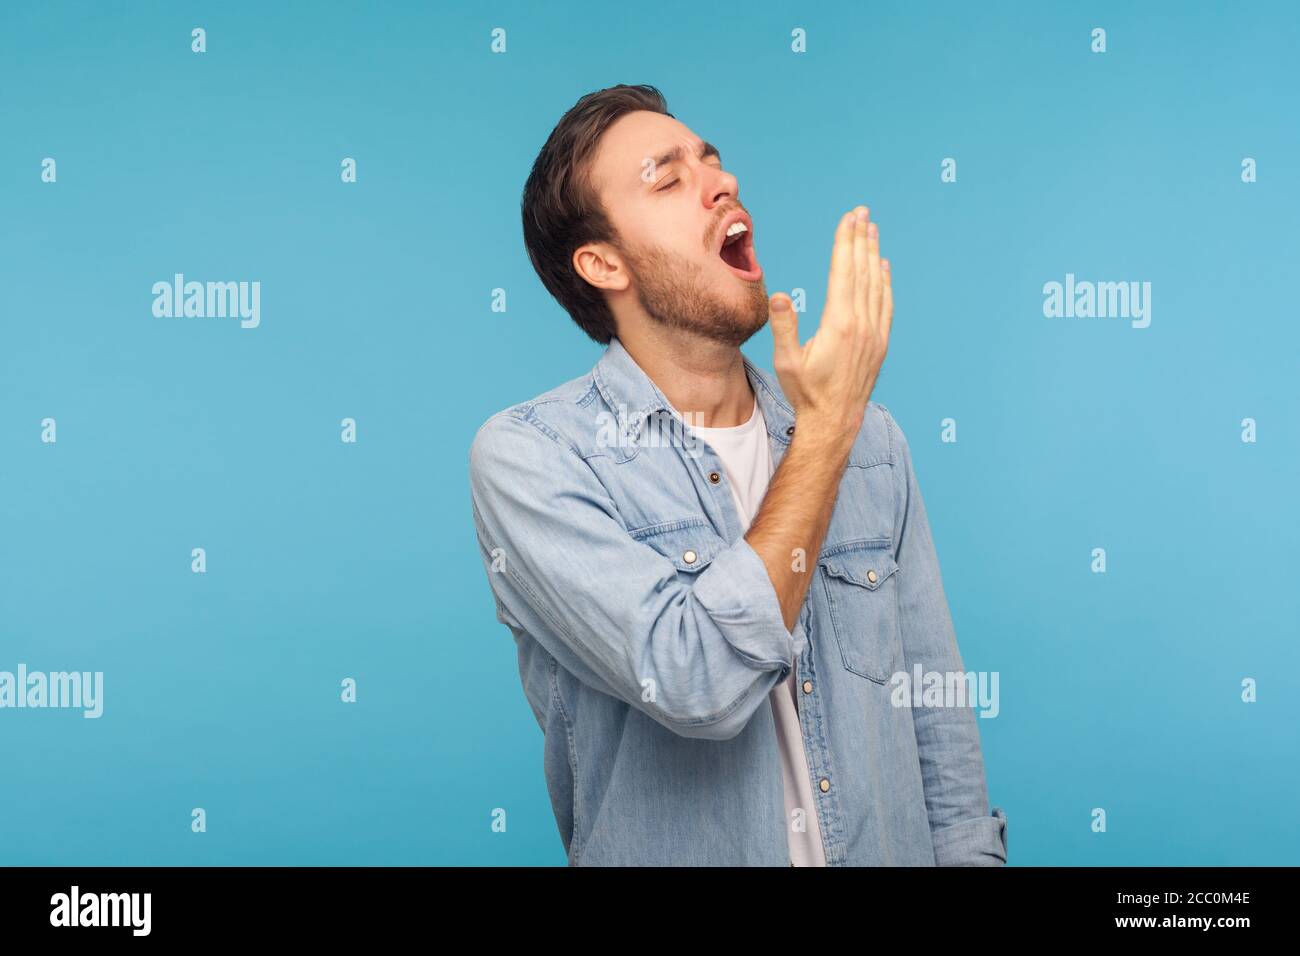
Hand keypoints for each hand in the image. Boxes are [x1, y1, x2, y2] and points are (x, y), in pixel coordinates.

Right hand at [768, 206, 892, 445]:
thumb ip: (785, 327)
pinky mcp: (880, 342)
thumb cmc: (806, 392)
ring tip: (873, 230)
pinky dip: (885, 281)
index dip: (845, 242)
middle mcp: (861, 324)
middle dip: (861, 239)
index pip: (843, 272)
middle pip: (862, 271)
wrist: (835, 420)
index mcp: (839, 324)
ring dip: (874, 255)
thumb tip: (780, 296)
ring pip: (876, 284)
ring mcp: (874, 333)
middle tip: (862, 212)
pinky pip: (886, 303)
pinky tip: (883, 267)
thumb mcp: (787, 362)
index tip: (848, 219)